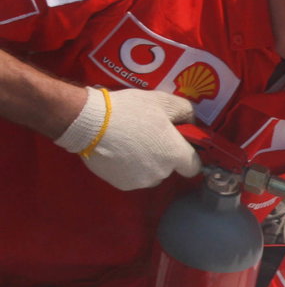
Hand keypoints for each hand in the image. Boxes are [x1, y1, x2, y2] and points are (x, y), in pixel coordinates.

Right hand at [53, 87, 200, 190]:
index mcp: (176, 155)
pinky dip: (127, 168)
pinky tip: (117, 151)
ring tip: (129, 142)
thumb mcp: (162, 101)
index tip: (177, 144)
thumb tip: (194, 121)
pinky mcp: (123, 185)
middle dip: (162, 155)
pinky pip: (132, 177)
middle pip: (170, 168)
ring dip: (145, 162)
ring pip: (150, 174)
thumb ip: (186, 111)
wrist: (89, 122)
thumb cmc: (128, 110)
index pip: (194, 166)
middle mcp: (163, 173)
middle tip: (146, 136)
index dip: (187, 155)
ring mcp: (142, 181)